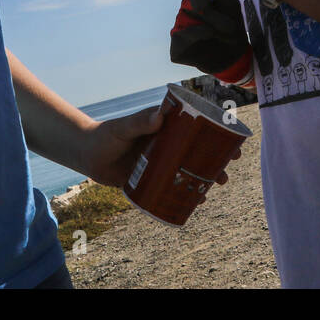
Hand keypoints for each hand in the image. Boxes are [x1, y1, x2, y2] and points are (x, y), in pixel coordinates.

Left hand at [81, 106, 239, 194]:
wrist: (87, 155)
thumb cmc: (106, 136)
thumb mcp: (124, 128)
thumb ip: (139, 122)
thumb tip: (159, 117)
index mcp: (166, 128)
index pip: (196, 128)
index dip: (216, 133)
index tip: (232, 140)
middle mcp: (167, 145)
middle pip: (197, 152)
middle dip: (215, 161)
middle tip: (226, 172)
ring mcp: (161, 163)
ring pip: (188, 170)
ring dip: (203, 179)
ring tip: (214, 187)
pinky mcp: (152, 179)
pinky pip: (172, 187)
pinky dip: (185, 194)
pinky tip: (195, 202)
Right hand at [170, 0, 251, 76]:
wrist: (232, 57)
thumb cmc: (231, 29)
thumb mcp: (232, 8)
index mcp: (198, 1)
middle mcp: (186, 13)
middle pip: (190, 5)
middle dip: (210, 14)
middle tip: (228, 26)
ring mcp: (179, 29)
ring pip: (184, 20)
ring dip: (206, 26)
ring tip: (221, 34)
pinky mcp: (176, 47)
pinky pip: (180, 37)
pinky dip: (195, 35)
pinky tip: (208, 37)